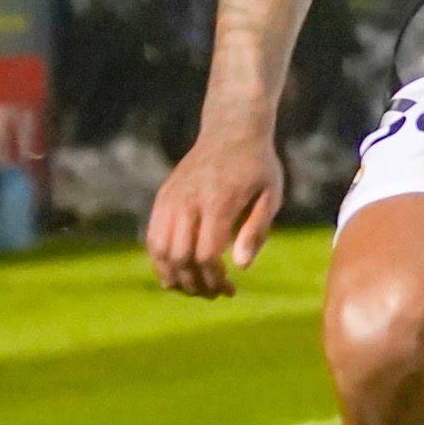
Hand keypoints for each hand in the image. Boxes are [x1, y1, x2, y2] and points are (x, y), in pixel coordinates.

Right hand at [147, 126, 283, 297]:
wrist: (231, 130)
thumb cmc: (257, 166)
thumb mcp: (271, 195)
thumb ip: (256, 230)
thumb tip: (241, 267)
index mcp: (218, 201)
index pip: (205, 254)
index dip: (214, 279)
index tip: (230, 289)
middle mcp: (189, 200)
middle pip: (179, 257)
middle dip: (194, 284)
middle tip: (214, 294)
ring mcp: (171, 198)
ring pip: (159, 250)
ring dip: (174, 277)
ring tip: (195, 288)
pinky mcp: (163, 198)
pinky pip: (152, 237)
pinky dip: (161, 260)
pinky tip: (179, 272)